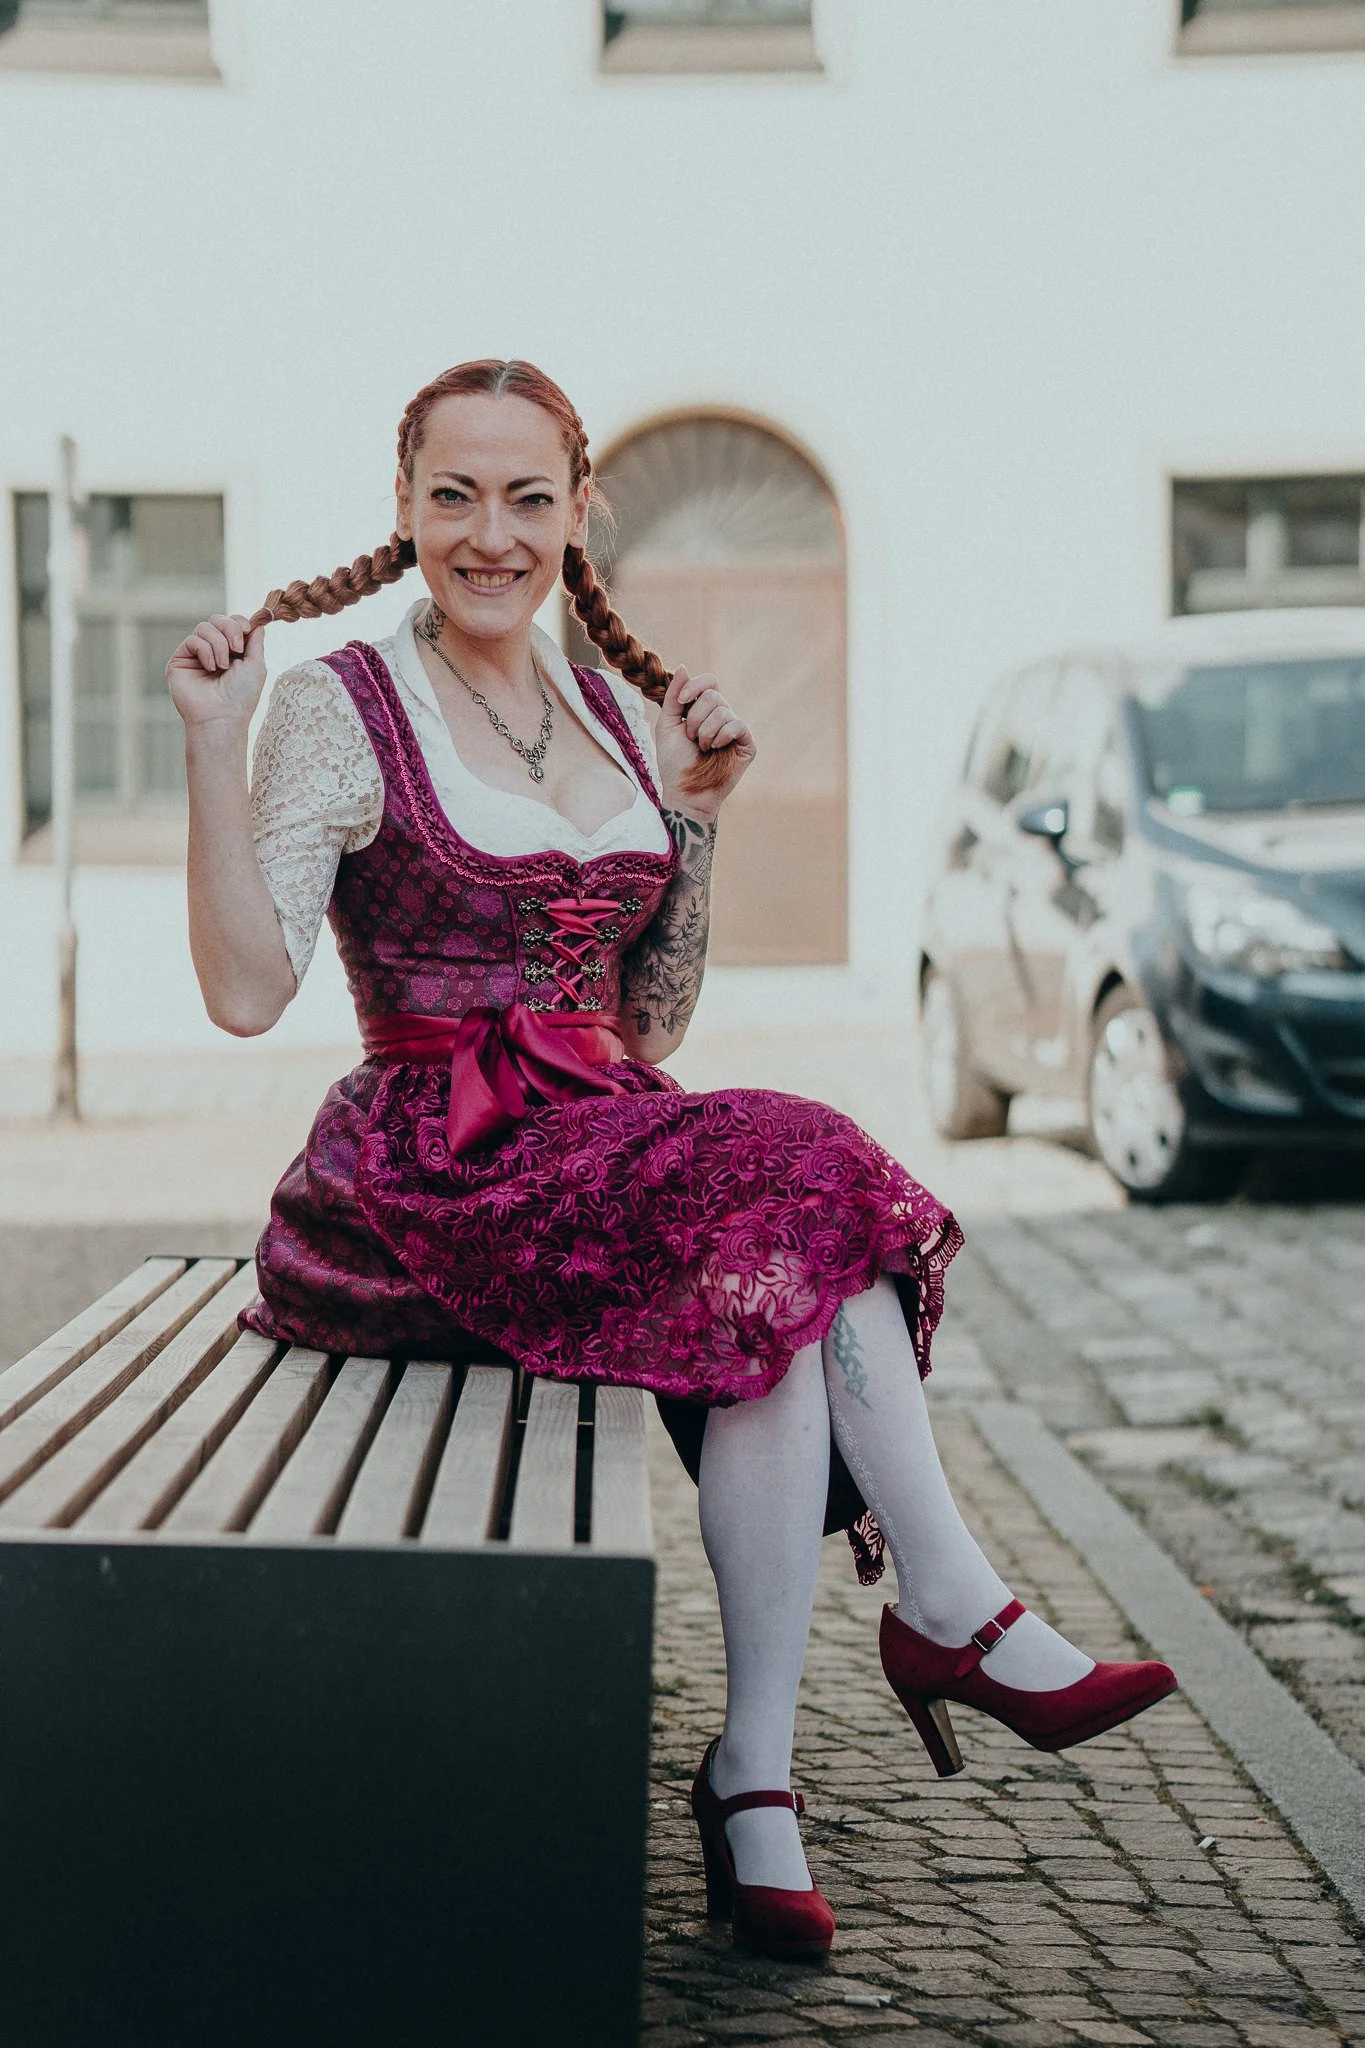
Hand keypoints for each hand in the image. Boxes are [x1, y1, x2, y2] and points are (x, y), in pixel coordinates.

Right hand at [165, 613, 266, 729]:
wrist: (222, 716)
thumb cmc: (242, 696)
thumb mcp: (256, 665)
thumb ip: (256, 641)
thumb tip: (257, 623)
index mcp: (232, 652)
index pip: (232, 623)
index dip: (239, 621)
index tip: (246, 630)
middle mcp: (213, 652)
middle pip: (217, 619)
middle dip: (230, 629)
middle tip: (237, 649)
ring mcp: (195, 655)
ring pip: (204, 627)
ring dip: (219, 644)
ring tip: (222, 667)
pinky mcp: (180, 660)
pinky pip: (192, 639)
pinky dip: (205, 651)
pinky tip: (210, 669)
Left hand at [654, 665, 755, 812]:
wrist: (684, 792)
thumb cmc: (674, 762)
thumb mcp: (667, 725)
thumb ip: (674, 696)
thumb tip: (684, 666)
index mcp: (703, 709)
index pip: (709, 682)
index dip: (696, 686)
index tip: (682, 701)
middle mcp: (721, 716)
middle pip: (714, 695)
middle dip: (695, 718)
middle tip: (691, 738)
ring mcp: (735, 730)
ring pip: (723, 711)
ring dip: (705, 732)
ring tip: (702, 748)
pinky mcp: (747, 744)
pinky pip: (738, 725)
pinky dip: (722, 736)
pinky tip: (716, 749)